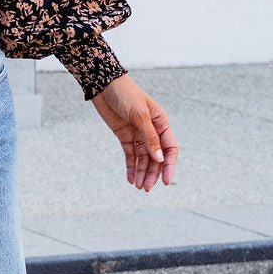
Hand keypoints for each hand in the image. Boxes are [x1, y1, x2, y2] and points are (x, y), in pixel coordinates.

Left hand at [90, 73, 178, 191]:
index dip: (169, 165)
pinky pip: (130, 155)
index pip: (170, 148)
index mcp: (161, 122)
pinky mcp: (124, 136)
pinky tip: (130, 179)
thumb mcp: (139, 115)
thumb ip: (149, 137)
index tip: (166, 181)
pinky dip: (131, 167)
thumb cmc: (125, 94)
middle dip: (153, 173)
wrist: (103, 84)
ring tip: (139, 187)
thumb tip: (160, 158)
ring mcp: (138, 134)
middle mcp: (152, 130)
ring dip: (142, 173)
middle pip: (156, 157)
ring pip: (143, 158)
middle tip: (147, 188)